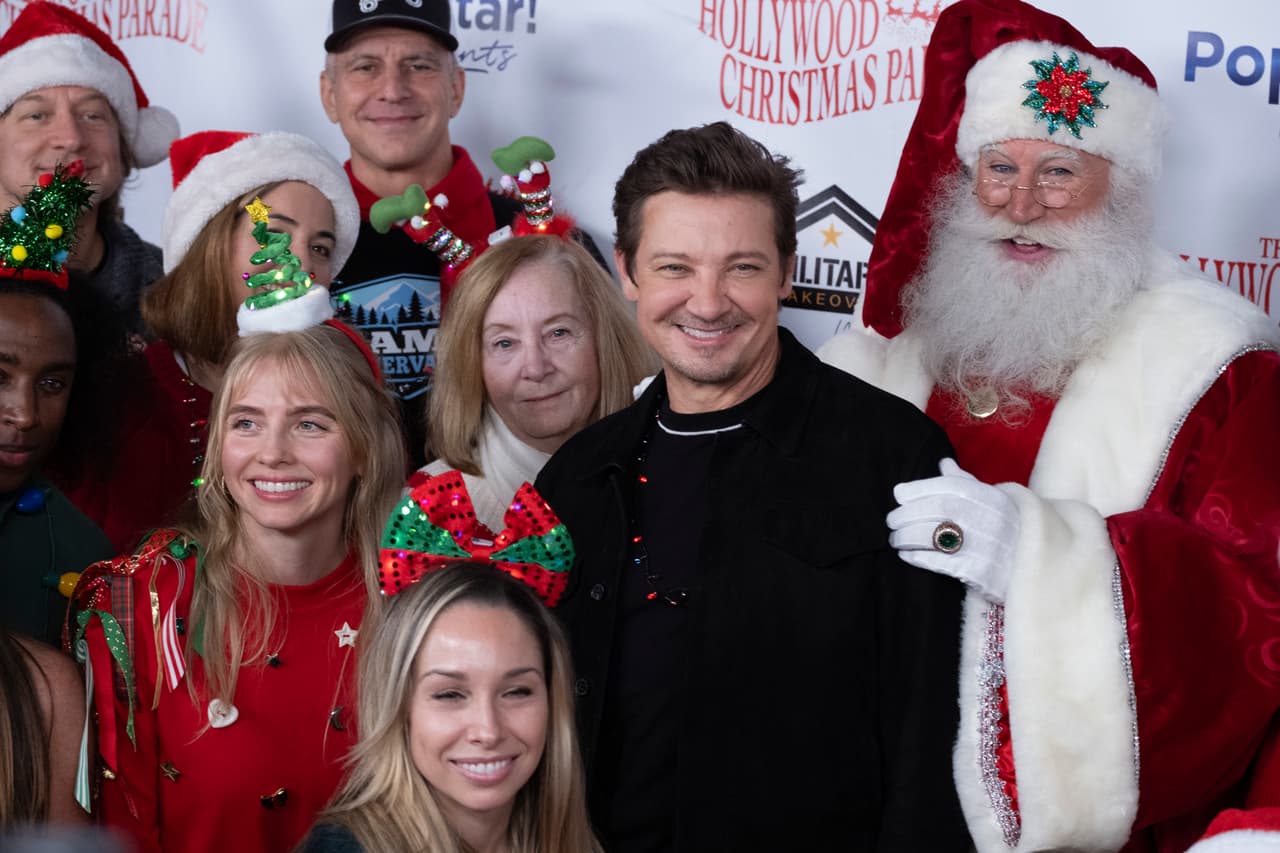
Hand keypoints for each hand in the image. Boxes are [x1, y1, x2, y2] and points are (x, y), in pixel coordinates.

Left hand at [887, 458, 1019, 602]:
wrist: (1045, 564)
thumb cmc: (1012, 528)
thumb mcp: (996, 500)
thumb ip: (967, 483)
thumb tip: (944, 463)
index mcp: (990, 496)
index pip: (946, 486)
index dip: (918, 489)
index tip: (899, 494)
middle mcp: (987, 517)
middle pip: (935, 509)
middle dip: (906, 514)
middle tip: (892, 521)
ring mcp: (983, 544)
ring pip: (933, 534)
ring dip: (907, 536)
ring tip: (896, 539)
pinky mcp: (979, 571)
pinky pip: (941, 561)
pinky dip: (919, 557)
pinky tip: (907, 555)